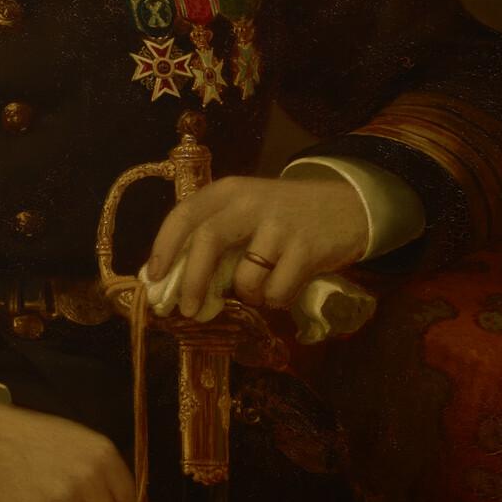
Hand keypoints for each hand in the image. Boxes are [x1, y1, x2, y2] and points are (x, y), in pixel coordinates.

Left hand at [147, 173, 370, 317]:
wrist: (347, 205)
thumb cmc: (285, 216)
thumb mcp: (248, 212)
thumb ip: (215, 236)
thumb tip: (170, 279)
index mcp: (229, 191)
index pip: (185, 214)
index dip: (164, 247)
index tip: (154, 278)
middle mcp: (251, 202)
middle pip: (207, 240)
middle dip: (193, 281)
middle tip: (188, 310)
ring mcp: (280, 225)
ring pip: (245, 277)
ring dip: (247, 295)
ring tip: (260, 288)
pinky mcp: (307, 249)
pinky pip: (277, 291)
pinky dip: (276, 299)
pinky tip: (285, 285)